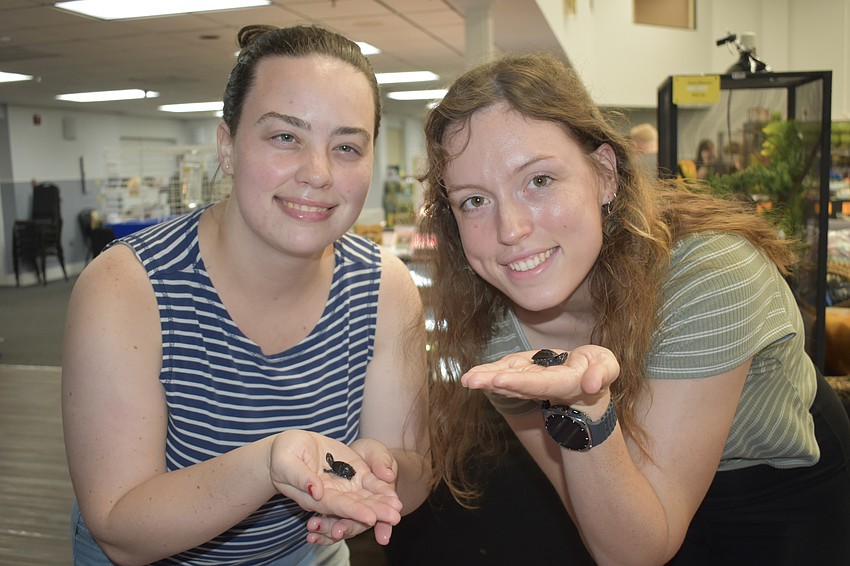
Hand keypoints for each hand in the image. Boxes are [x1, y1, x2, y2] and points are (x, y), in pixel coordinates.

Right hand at [268, 431, 402, 539]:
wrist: (290, 447)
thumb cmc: (282, 455)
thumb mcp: (286, 462)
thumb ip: (300, 477)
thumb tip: (316, 490)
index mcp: (313, 497)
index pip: (336, 506)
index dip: (354, 512)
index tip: (371, 518)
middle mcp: (331, 495)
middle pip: (355, 506)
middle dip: (375, 512)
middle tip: (394, 517)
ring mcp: (343, 485)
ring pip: (365, 497)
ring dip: (382, 503)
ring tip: (398, 508)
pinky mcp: (352, 472)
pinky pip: (368, 483)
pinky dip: (381, 489)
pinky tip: (393, 493)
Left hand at [460, 344, 619, 405]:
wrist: (588, 380)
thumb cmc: (598, 370)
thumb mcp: (607, 367)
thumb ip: (601, 374)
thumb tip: (592, 384)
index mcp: (565, 383)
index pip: (541, 383)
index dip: (520, 382)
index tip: (500, 380)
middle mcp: (544, 385)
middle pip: (517, 384)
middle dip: (494, 382)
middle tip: (471, 380)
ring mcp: (531, 381)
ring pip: (506, 380)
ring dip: (486, 380)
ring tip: (467, 379)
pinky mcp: (523, 374)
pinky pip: (504, 374)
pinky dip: (488, 374)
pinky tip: (471, 375)